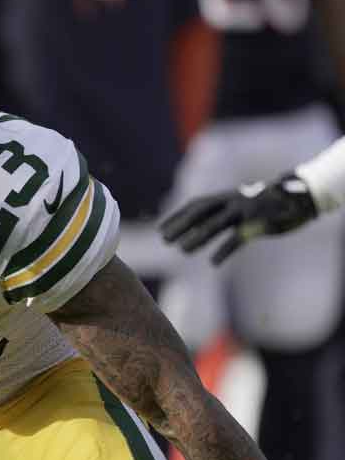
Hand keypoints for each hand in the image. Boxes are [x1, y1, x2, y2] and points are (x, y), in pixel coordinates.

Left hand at [160, 172, 317, 263]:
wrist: (299, 198)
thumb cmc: (265, 204)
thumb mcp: (241, 205)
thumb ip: (222, 214)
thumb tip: (198, 228)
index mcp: (226, 196)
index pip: (196, 205)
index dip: (177, 216)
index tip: (160, 229)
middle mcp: (233, 201)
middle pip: (201, 212)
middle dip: (182, 225)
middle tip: (165, 240)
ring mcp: (245, 212)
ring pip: (216, 224)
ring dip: (198, 238)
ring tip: (183, 251)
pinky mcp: (259, 224)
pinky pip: (238, 238)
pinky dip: (224, 250)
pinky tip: (214, 262)